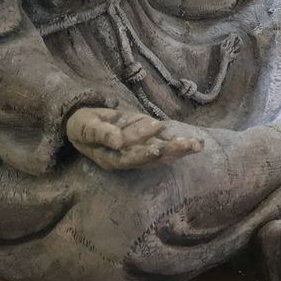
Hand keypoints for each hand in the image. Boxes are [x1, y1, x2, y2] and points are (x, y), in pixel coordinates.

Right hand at [67, 106, 203, 170]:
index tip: (158, 150)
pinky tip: (195, 140)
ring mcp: (140, 148)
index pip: (131, 158)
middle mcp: (129, 157)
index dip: (144, 155)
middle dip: (171, 151)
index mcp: (112, 158)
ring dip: (180, 148)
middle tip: (189, 145)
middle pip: (152, 158)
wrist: (86, 122)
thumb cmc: (83, 126)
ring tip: (197, 144)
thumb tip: (117, 141)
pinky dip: (178, 140)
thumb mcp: (87, 127)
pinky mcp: (146, 138)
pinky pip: (164, 141)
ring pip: (162, 151)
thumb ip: (101, 133)